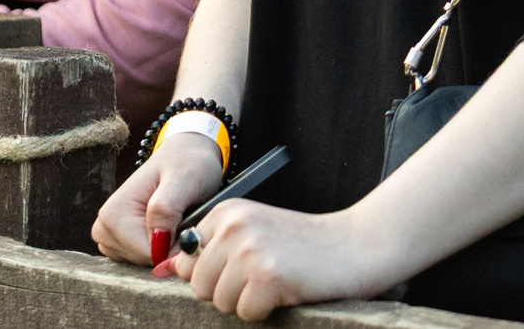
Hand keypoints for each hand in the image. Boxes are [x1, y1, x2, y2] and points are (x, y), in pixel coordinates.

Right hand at [95, 131, 224, 264]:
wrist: (184, 155)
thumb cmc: (186, 164)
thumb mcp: (184, 179)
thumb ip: (167, 208)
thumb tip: (157, 242)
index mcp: (113, 214)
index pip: (148, 255)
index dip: (176, 247)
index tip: (190, 225)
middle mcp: (104, 228)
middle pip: (144, 262)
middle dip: (170, 246)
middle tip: (184, 217)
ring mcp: (109, 237)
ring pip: (145, 263)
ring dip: (166, 247)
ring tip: (176, 218)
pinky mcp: (118, 243)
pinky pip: (143, 261)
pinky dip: (160, 249)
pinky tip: (168, 227)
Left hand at [178, 199, 396, 319]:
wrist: (357, 245)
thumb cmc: (303, 245)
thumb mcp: (253, 233)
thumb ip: (210, 248)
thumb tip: (166, 271)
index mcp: (226, 211)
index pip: (187, 262)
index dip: (214, 274)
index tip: (246, 266)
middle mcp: (234, 225)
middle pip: (198, 285)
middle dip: (228, 291)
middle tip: (264, 275)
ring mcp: (250, 249)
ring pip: (219, 302)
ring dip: (247, 301)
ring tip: (276, 280)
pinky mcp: (268, 275)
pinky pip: (246, 313)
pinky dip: (266, 310)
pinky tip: (288, 288)